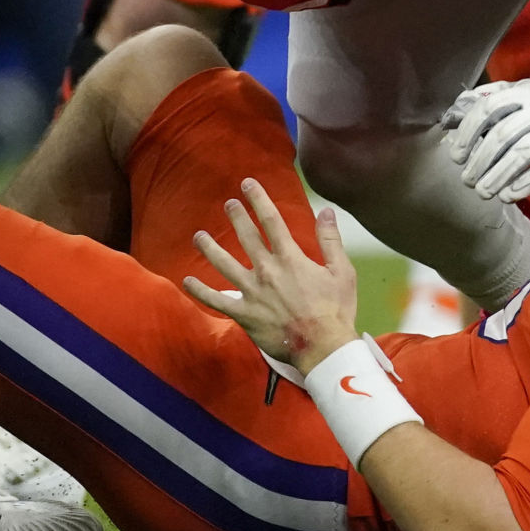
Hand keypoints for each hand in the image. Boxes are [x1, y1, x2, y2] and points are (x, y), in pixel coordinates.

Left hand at [183, 179, 358, 375]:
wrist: (322, 346)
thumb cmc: (335, 309)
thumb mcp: (342, 271)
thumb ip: (330, 240)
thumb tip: (326, 211)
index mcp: (291, 258)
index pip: (271, 221)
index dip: (259, 200)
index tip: (248, 184)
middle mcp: (267, 271)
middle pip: (247, 238)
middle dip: (237, 217)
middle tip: (228, 203)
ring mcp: (252, 292)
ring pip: (225, 265)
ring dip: (211, 248)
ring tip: (199, 236)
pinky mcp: (244, 314)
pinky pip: (217, 301)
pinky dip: (200, 291)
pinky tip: (188, 281)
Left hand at [441, 71, 529, 201]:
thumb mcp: (524, 89)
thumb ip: (491, 97)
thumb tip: (454, 112)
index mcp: (525, 92)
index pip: (487, 109)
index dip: (468, 133)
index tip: (457, 155)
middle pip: (501, 137)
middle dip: (480, 162)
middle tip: (468, 180)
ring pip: (521, 156)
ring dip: (497, 177)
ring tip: (484, 192)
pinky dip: (524, 185)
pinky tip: (509, 195)